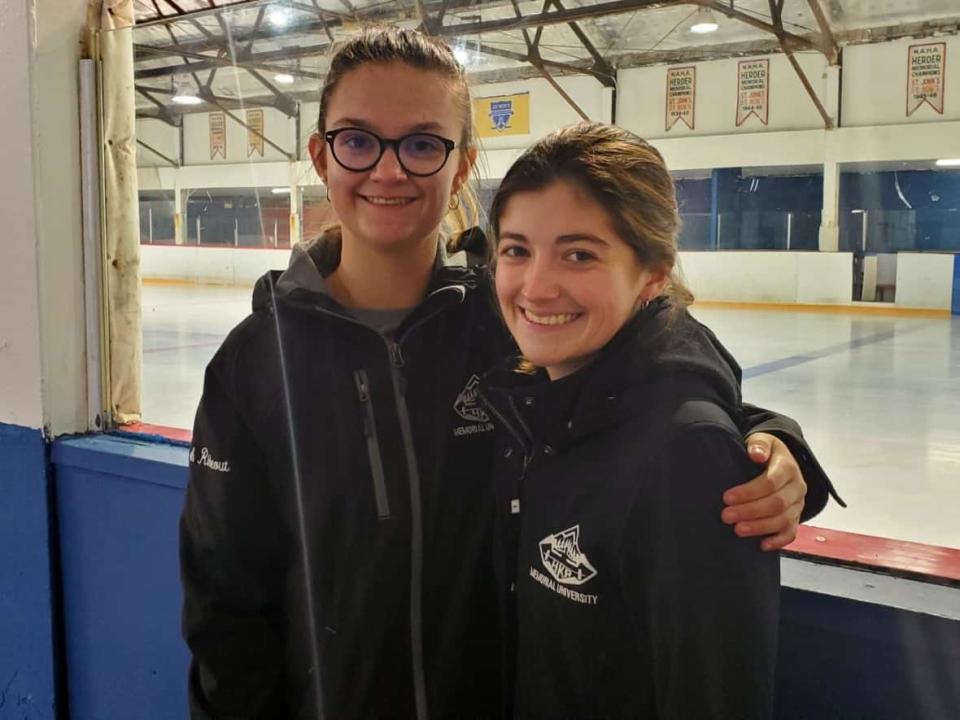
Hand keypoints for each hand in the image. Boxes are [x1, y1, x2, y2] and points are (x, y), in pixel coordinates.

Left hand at [722, 433, 806, 551]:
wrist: (781, 460)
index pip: (770, 482)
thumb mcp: (762, 440)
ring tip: (738, 530)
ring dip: (760, 527)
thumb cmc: (765, 451)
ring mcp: (798, 504)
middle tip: (726, 516)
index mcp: (788, 467)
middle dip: (750, 511)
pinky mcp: (796, 517)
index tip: (727, 498)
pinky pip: (791, 533)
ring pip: (784, 520)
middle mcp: (797, 487)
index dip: (749, 492)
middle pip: (777, 504)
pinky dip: (778, 541)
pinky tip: (761, 546)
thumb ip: (759, 444)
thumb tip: (756, 455)